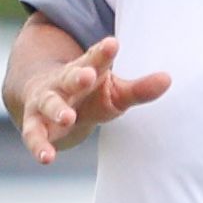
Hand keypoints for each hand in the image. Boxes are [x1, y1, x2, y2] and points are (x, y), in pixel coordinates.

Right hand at [15, 36, 171, 163]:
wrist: (44, 98)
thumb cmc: (89, 94)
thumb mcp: (116, 92)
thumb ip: (139, 89)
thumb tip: (168, 79)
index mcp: (86, 70)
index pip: (95, 59)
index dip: (103, 52)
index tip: (113, 44)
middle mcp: (63, 83)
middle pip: (68, 77)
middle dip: (76, 77)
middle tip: (86, 76)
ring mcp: (45, 102)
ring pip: (49, 104)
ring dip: (56, 110)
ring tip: (67, 118)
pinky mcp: (34, 124)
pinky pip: (34, 135)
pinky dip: (39, 146)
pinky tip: (47, 158)